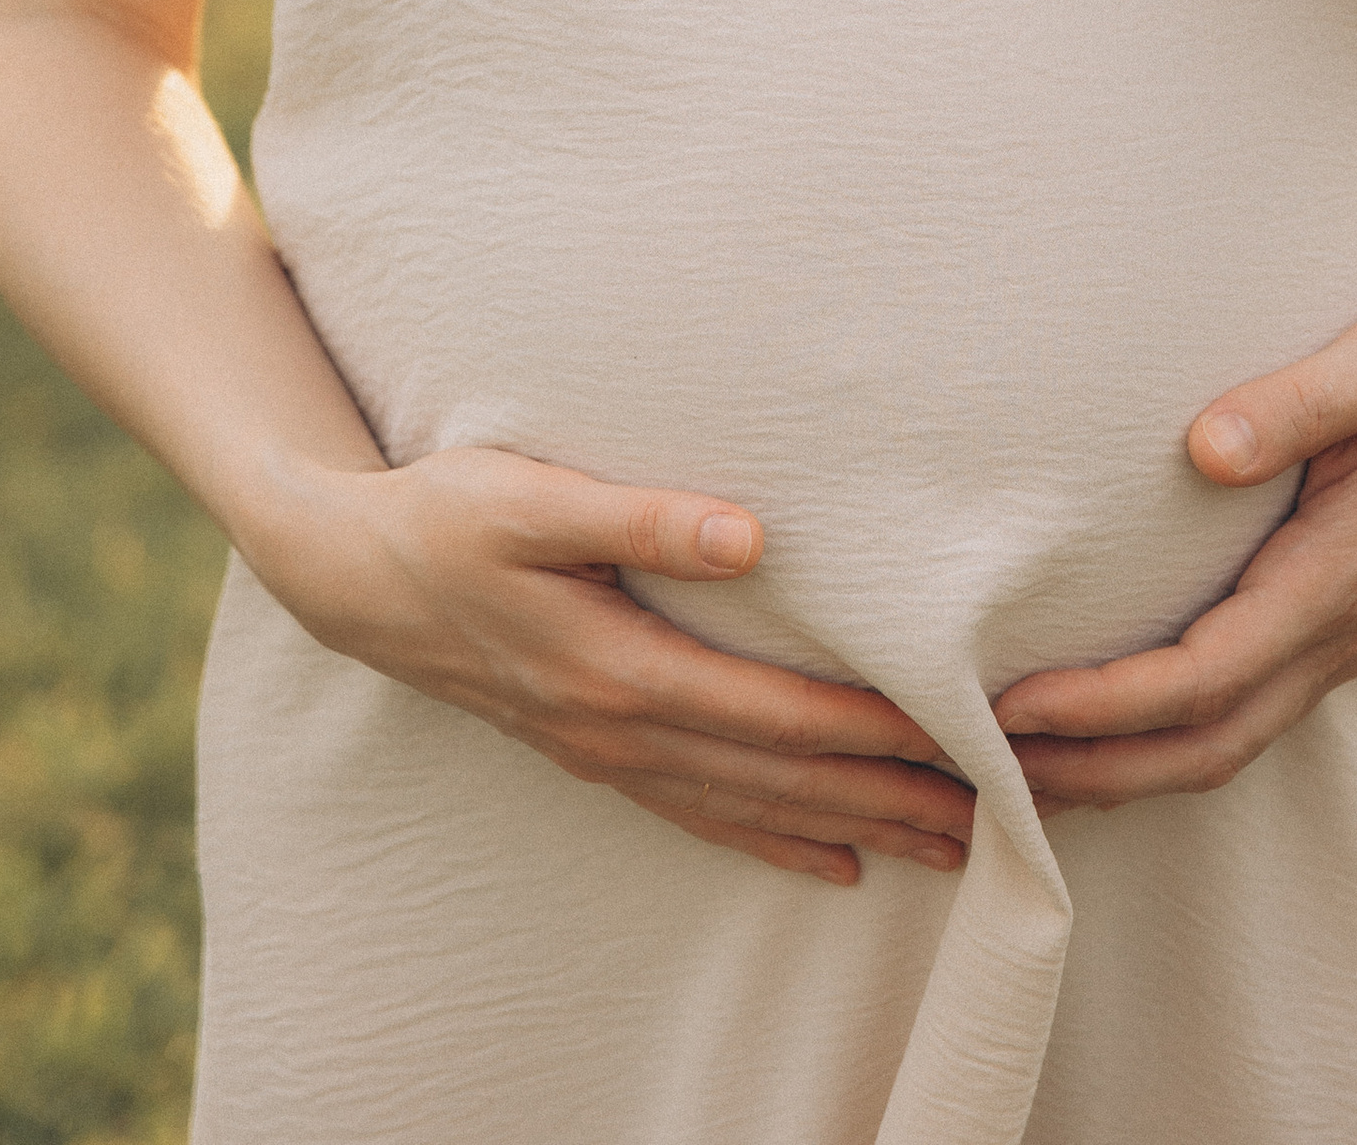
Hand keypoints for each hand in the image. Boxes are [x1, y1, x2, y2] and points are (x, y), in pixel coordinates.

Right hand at [249, 443, 976, 883]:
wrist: (353, 576)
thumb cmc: (445, 514)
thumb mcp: (530, 496)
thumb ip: (638, 516)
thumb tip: (747, 534)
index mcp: (621, 671)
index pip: (778, 715)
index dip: (873, 731)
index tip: (964, 739)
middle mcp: (623, 730)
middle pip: (784, 779)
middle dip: (894, 798)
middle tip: (1003, 818)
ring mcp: (608, 751)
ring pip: (754, 809)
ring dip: (855, 827)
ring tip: (950, 848)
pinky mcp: (596, 749)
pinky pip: (703, 813)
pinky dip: (775, 840)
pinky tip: (832, 860)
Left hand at [992, 233, 1356, 808]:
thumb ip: (1296, 402)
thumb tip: (1203, 447)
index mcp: (1344, 579)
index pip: (1205, 677)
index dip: (1105, 705)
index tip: (1011, 709)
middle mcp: (1344, 633)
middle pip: (1205, 747)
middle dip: (1092, 773)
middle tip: (979, 775)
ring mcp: (1346, 640)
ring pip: (1225, 745)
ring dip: (1122, 771)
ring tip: (1016, 772)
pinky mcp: (1339, 627)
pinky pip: (1244, 714)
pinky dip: (1165, 740)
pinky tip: (1107, 726)